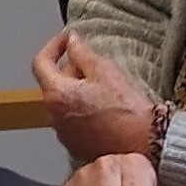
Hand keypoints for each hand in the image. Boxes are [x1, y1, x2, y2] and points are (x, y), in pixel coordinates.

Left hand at [35, 30, 159, 161]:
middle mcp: (54, 116)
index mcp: (57, 94)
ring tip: (105, 90)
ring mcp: (64, 133)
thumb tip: (72, 41)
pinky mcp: (76, 145)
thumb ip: (82, 52)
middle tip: (95, 66)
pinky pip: (73, 121)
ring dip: (77, 91)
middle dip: (71, 70)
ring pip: (64, 102)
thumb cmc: (126, 109)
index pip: (40, 63)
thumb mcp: (104, 70)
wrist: (144, 143)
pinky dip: (82, 110)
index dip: (53, 46)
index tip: (66, 40)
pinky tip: (105, 109)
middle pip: (54, 83)